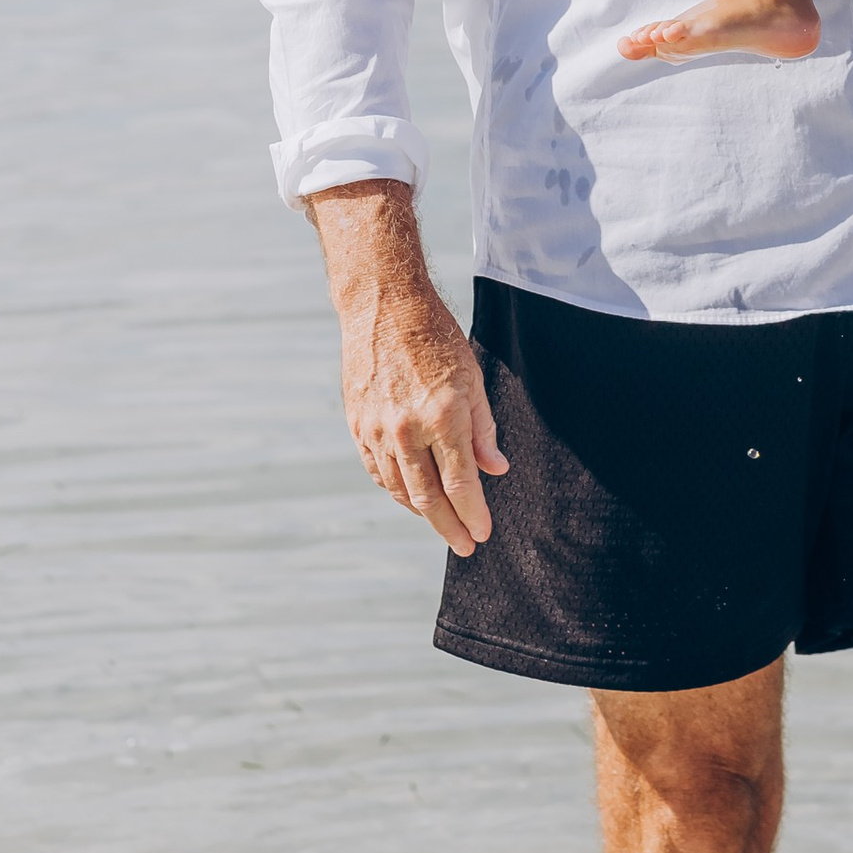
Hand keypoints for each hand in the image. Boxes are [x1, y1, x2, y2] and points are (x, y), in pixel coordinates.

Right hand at [308, 180, 507, 555]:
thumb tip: (496, 469)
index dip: (473, 513)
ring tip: (442, 523)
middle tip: (464, 545)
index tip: (483, 534)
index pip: (460, 483)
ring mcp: (376, 430)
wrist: (382, 306)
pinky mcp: (357, 425)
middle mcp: (406, 429)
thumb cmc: (436, 338)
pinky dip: (395, 490)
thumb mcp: (472, 377)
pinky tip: (410, 497)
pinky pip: (377, 471)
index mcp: (441, 416)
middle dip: (449, 526)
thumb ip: (483, 429)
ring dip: (422, 513)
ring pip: (399, 489)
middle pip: (427, 497)